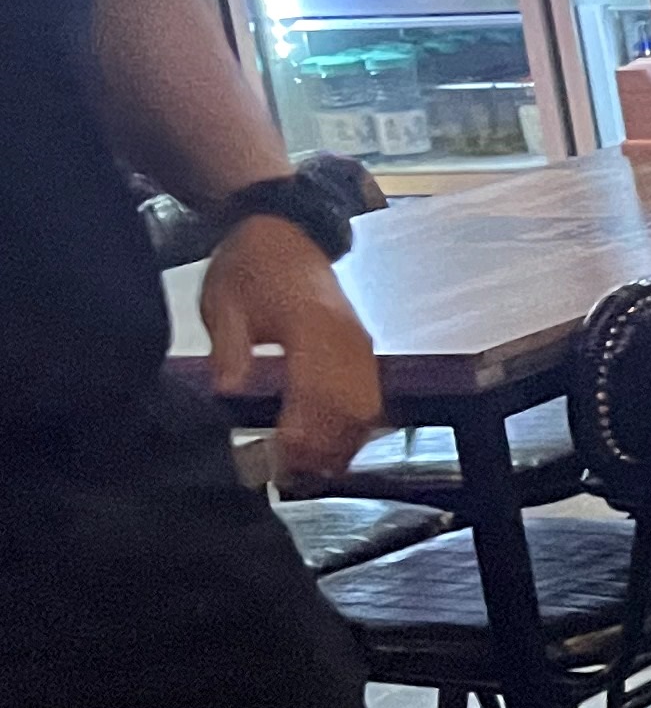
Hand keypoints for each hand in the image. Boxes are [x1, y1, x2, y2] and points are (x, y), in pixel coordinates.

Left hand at [199, 213, 381, 482]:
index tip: (280, 460)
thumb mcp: (223, 303)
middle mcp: (347, 339)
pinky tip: (332, 446)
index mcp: (312, 326)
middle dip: (324, 448)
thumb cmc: (251, 266)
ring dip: (342, 443)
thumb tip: (231, 392)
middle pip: (349, 408)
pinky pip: (370, 397)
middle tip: (292, 477)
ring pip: (365, 408)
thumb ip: (231, 349)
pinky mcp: (363, 349)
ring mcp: (360, 345)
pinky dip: (354, 427)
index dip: (301, 431)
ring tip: (312, 471)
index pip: (315, 391)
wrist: (284, 230)